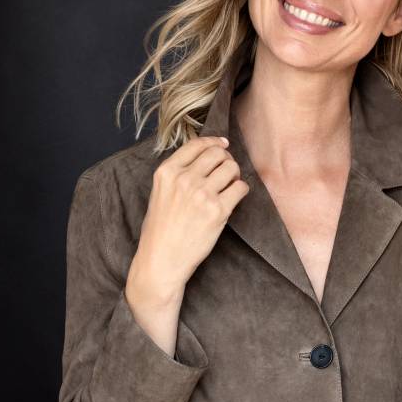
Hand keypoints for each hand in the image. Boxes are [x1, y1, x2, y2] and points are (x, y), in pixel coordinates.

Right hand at [126, 135, 249, 308]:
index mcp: (167, 172)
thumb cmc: (160, 230)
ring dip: (235, 175)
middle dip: (226, 159)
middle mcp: (184, 179)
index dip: (214, 142)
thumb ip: (178, 174)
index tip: (223, 145)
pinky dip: (241, 190)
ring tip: (230, 186)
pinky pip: (241, 188)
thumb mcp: (159, 193)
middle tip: (227, 172)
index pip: (197, 144)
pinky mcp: (218, 210)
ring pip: (231, 168)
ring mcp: (202, 194)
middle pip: (217, 153)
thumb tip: (205, 158)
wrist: (162, 260)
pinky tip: (234, 199)